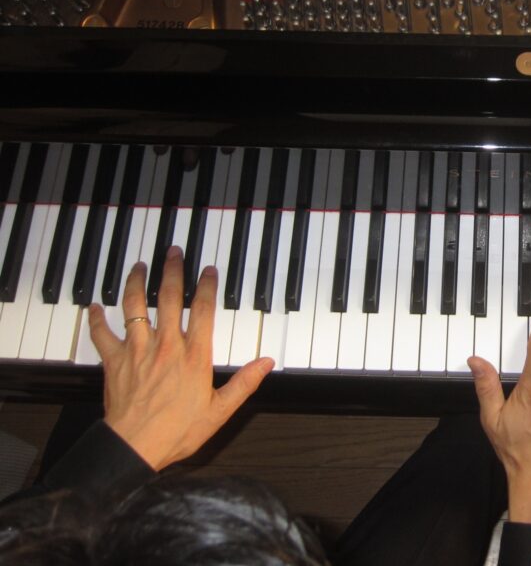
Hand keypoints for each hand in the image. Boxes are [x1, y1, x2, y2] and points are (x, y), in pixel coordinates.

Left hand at [88, 246, 273, 470]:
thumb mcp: (220, 410)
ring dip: (136, 282)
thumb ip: (244, 383)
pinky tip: (96, 307)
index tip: (209, 270)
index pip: (203, 310)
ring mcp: (138, 351)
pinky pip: (102, 334)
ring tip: (139, 266)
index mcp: (194, 355)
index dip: (207, 286)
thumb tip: (266, 363)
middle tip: (174, 252)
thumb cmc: (177, 431)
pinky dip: (98, 319)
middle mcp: (166, 346)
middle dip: (172, 271)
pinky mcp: (114, 362)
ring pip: (135, 307)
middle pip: (169, 297)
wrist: (135, 447)